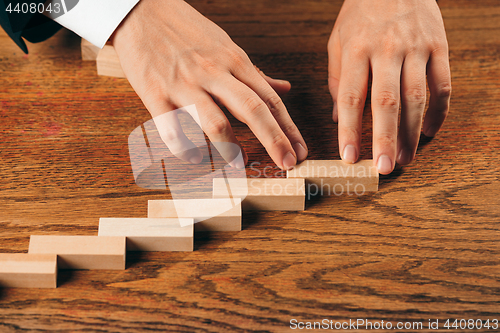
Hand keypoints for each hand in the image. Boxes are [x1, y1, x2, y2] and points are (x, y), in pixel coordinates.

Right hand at [111, 0, 307, 168]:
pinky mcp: (155, 94)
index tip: (300, 150)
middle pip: (252, 110)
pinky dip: (185, 149)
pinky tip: (196, 157)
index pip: (269, 99)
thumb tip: (285, 88)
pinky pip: (173, 130)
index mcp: (234, 61)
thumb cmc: (186, 31)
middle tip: (288, 163)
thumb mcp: (227, 46)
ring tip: (239, 165)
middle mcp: (213, 73)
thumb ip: (255, 73)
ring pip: (215, 123)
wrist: (141, 11)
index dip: (288, 128)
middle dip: (274, 140)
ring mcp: (184, 84)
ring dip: (230, 150)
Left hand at [328, 0, 450, 173]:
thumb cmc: (361, 13)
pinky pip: (442, 85)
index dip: (348, 130)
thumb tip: (336, 117)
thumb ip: (337, 78)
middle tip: (384, 168)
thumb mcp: (338, 41)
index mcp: (356, 50)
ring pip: (416, 98)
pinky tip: (429, 132)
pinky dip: (439, 112)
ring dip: (412, 133)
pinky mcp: (439, 47)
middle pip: (386, 102)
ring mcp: (416, 48)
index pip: (350, 97)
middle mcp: (387, 50)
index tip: (349, 157)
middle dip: (384, 139)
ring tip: (405, 159)